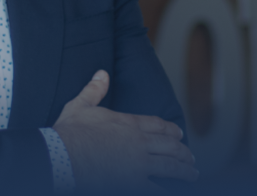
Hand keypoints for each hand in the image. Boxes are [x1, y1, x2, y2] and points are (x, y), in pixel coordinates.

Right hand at [53, 70, 197, 193]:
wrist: (65, 156)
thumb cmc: (71, 131)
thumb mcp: (80, 105)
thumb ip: (94, 89)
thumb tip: (102, 73)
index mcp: (128, 123)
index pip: (158, 124)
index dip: (172, 129)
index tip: (179, 134)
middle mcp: (138, 142)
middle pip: (170, 145)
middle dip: (183, 151)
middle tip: (190, 157)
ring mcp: (139, 165)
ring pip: (171, 167)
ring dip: (185, 170)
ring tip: (192, 174)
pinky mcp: (134, 183)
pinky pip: (158, 189)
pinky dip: (170, 190)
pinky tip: (176, 191)